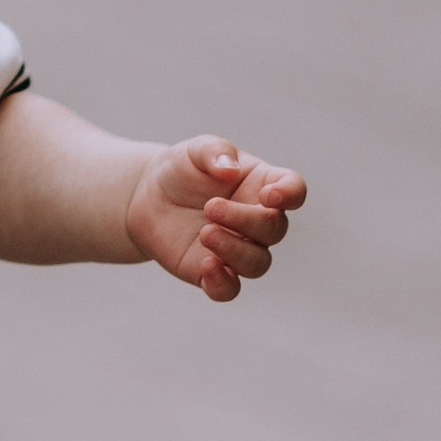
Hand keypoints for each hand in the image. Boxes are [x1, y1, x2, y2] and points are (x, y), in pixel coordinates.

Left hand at [126, 137, 305, 303]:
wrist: (147, 196)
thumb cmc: (181, 169)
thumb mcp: (195, 150)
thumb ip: (215, 151)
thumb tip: (230, 170)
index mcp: (263, 185)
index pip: (293, 190)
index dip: (290, 194)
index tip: (269, 195)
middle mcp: (257, 221)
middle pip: (274, 229)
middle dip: (246, 220)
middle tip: (211, 207)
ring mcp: (239, 249)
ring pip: (257, 263)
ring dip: (235, 251)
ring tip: (205, 233)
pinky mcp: (213, 273)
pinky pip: (229, 289)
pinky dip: (223, 283)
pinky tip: (207, 266)